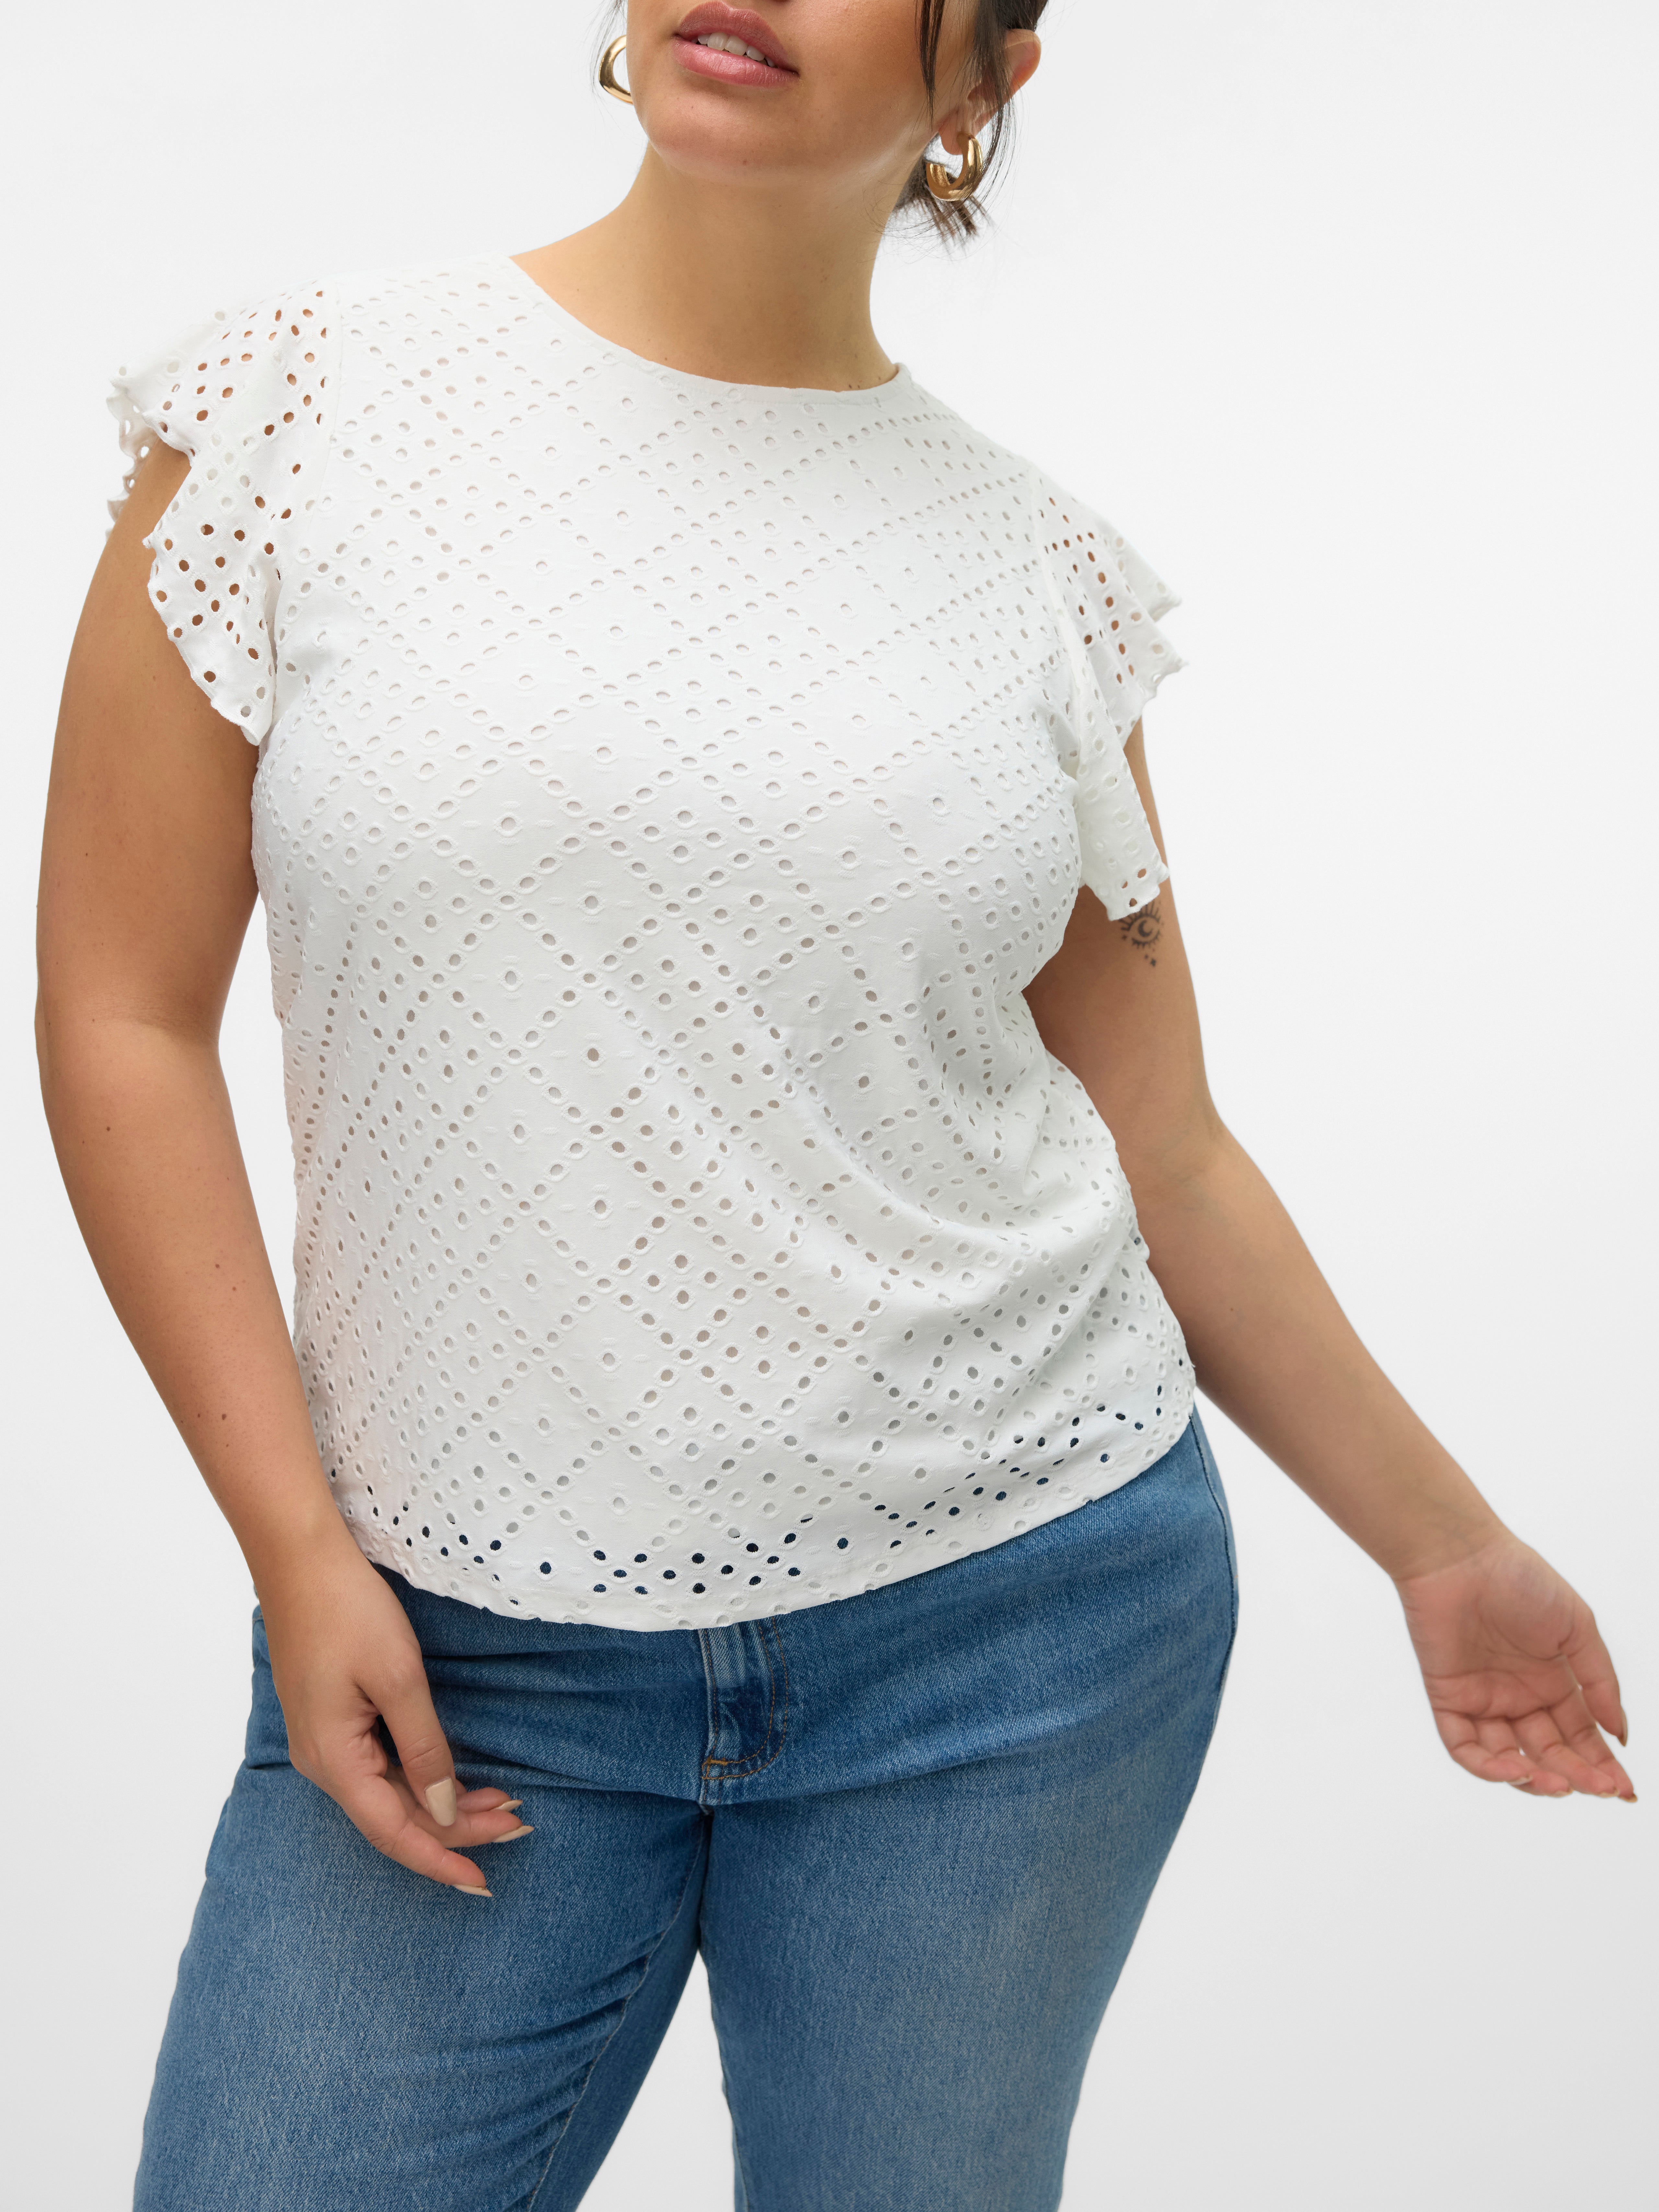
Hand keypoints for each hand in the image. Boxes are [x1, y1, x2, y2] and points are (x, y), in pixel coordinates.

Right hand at [256, 1525, 532, 1890]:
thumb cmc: (347, 1611)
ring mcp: (326, 1742)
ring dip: (444, 1805)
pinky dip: (422, 1779)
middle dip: (457, 1829)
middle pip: (395, 1818)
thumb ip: (423, 1748)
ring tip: (501, 1806)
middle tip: (517, 1826)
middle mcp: (324, 1762)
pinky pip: (380, 1769)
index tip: (484, 1881)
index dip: (441, 1858)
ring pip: (390, 1795)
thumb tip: (445, 1809)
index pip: (394, 1833)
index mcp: (333, 1759)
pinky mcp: (334, 1721)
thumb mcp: (398, 1678)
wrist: (301, 1561)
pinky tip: (454, 1778)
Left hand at [1395, 1532, 1634, 1800]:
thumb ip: (1600, 1681)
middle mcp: (1518, 1697)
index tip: (1626, 1792)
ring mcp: (1482, 1699)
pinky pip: (1464, 1747)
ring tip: (1560, 1784)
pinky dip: (1488, 1767)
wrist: (1461, 1555)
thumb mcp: (1577, 1628)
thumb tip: (1620, 1734)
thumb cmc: (1521, 1579)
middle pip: (1550, 1753)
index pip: (1580, 1736)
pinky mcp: (1447, 1697)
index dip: (1602, 1765)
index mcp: (1551, 1682)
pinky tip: (1516, 1770)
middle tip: (1601, 1790)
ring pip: (1508, 1758)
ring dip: (1535, 1779)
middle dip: (1578, 1776)